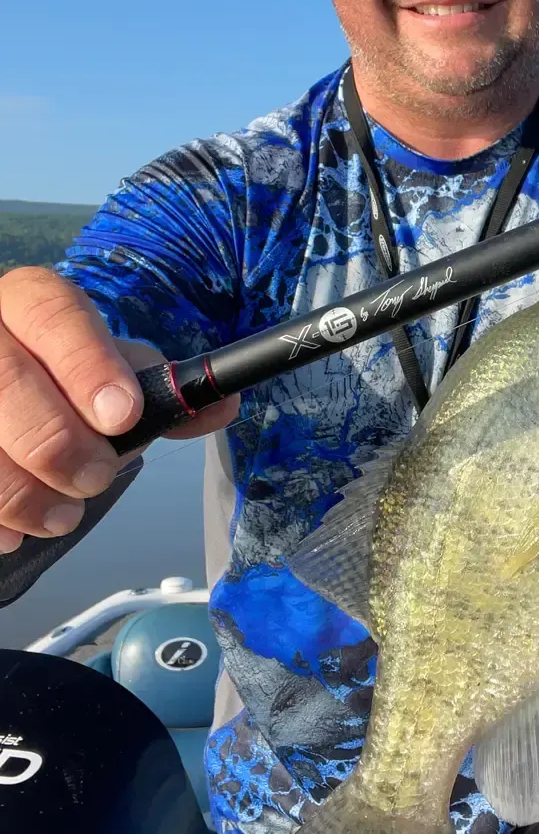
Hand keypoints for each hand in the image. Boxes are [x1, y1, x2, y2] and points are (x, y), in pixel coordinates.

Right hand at [0, 267, 239, 552]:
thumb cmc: (65, 383)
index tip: (123, 416)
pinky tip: (10, 533)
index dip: (87, 364)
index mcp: (29, 299)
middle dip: (56, 441)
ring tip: (61, 515)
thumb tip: (221, 406)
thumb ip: (165, 391)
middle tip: (95, 479)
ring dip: (19, 490)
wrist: (10, 394)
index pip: (52, 311)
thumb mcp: (113, 373)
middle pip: (5, 379)